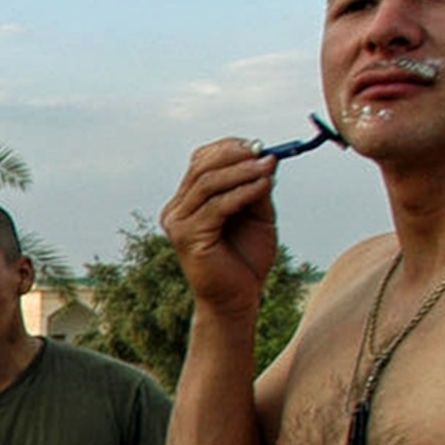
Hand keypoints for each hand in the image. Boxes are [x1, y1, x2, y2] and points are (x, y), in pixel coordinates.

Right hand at [161, 138, 282, 322]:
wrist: (237, 299)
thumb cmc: (246, 259)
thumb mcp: (257, 214)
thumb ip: (256, 187)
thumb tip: (266, 156)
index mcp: (187, 202)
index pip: (201, 162)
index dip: (228, 148)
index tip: (259, 145)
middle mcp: (176, 210)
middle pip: (201, 168)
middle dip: (235, 155)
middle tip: (264, 151)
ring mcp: (178, 224)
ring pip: (208, 183)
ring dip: (241, 171)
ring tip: (269, 166)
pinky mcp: (188, 237)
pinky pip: (217, 206)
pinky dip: (243, 192)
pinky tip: (264, 186)